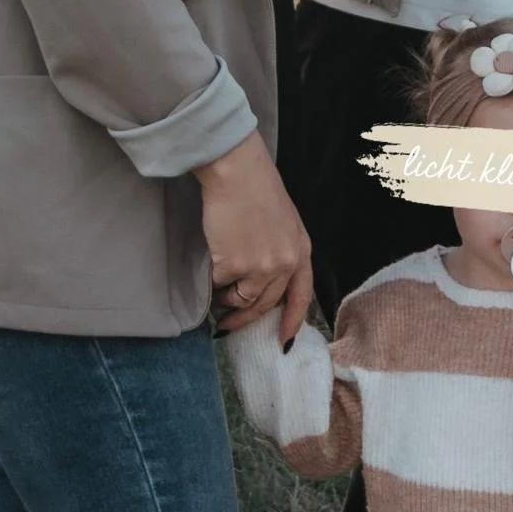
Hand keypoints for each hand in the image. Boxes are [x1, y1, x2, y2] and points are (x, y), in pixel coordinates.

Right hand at [194, 130, 313, 341]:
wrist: (236, 171)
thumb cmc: (255, 189)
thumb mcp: (284, 222)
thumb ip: (281, 251)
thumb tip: (262, 279)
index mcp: (301, 251)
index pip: (301, 296)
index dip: (291, 320)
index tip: (284, 341)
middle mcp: (286, 264)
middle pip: (266, 304)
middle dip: (244, 319)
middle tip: (226, 327)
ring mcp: (261, 267)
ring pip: (241, 299)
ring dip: (226, 299)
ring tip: (217, 288)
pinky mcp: (234, 265)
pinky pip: (219, 285)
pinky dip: (212, 281)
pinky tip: (211, 265)